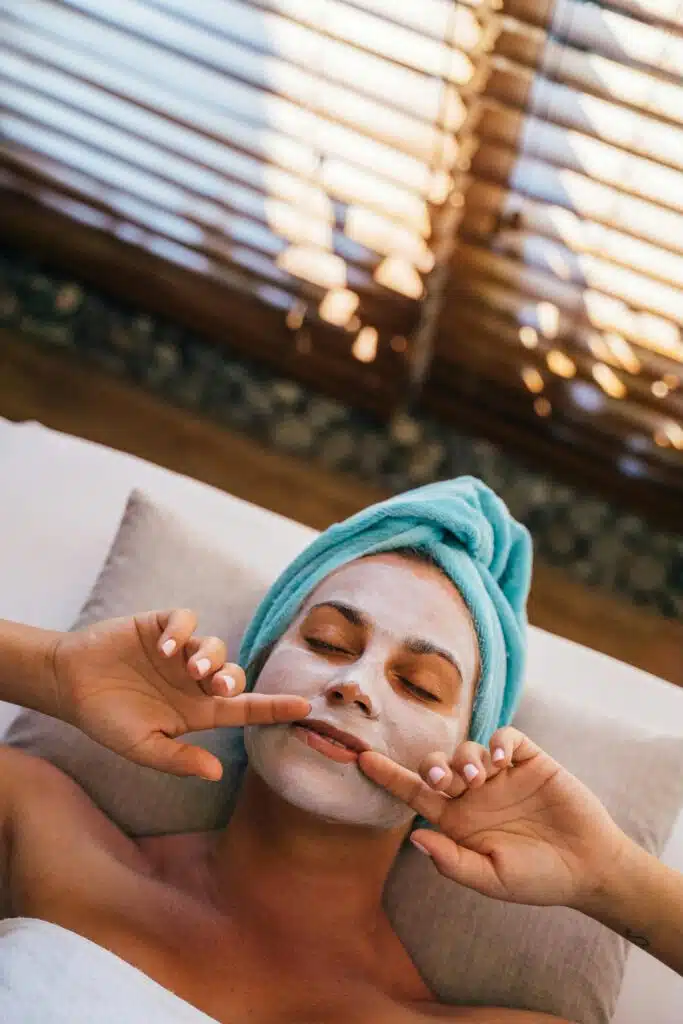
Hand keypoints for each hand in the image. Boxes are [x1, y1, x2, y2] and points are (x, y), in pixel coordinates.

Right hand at [52, 609, 309, 780]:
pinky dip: (180, 631)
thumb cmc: (106, 719)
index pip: (244, 708)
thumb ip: (178, 759)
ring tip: (188, 667)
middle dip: (232, 677)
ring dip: (208, 654)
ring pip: (214, 645)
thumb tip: (217, 774)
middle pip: (234, 674)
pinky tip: (163, 647)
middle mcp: (194, 680)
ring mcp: (179, 652)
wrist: (68, 684)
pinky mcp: (160, 626)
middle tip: (217, 685)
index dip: (274, 707)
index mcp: (197, 711)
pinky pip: (185, 621)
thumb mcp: (142, 746)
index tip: (304, 707)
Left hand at [358, 727, 629, 910]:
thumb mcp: (491, 879)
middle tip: (445, 780)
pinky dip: (498, 742)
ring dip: (466, 758)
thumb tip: (414, 836)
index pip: (414, 793)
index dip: (387, 776)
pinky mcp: (529, 760)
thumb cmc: (537, 879)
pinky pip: (505, 737)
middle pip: (435, 765)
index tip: (360, 759)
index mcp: (457, 821)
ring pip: (466, 748)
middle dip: (432, 766)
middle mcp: (474, 793)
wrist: (588, 868)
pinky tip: (503, 760)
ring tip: (481, 777)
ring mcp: (501, 775)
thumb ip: (452, 861)